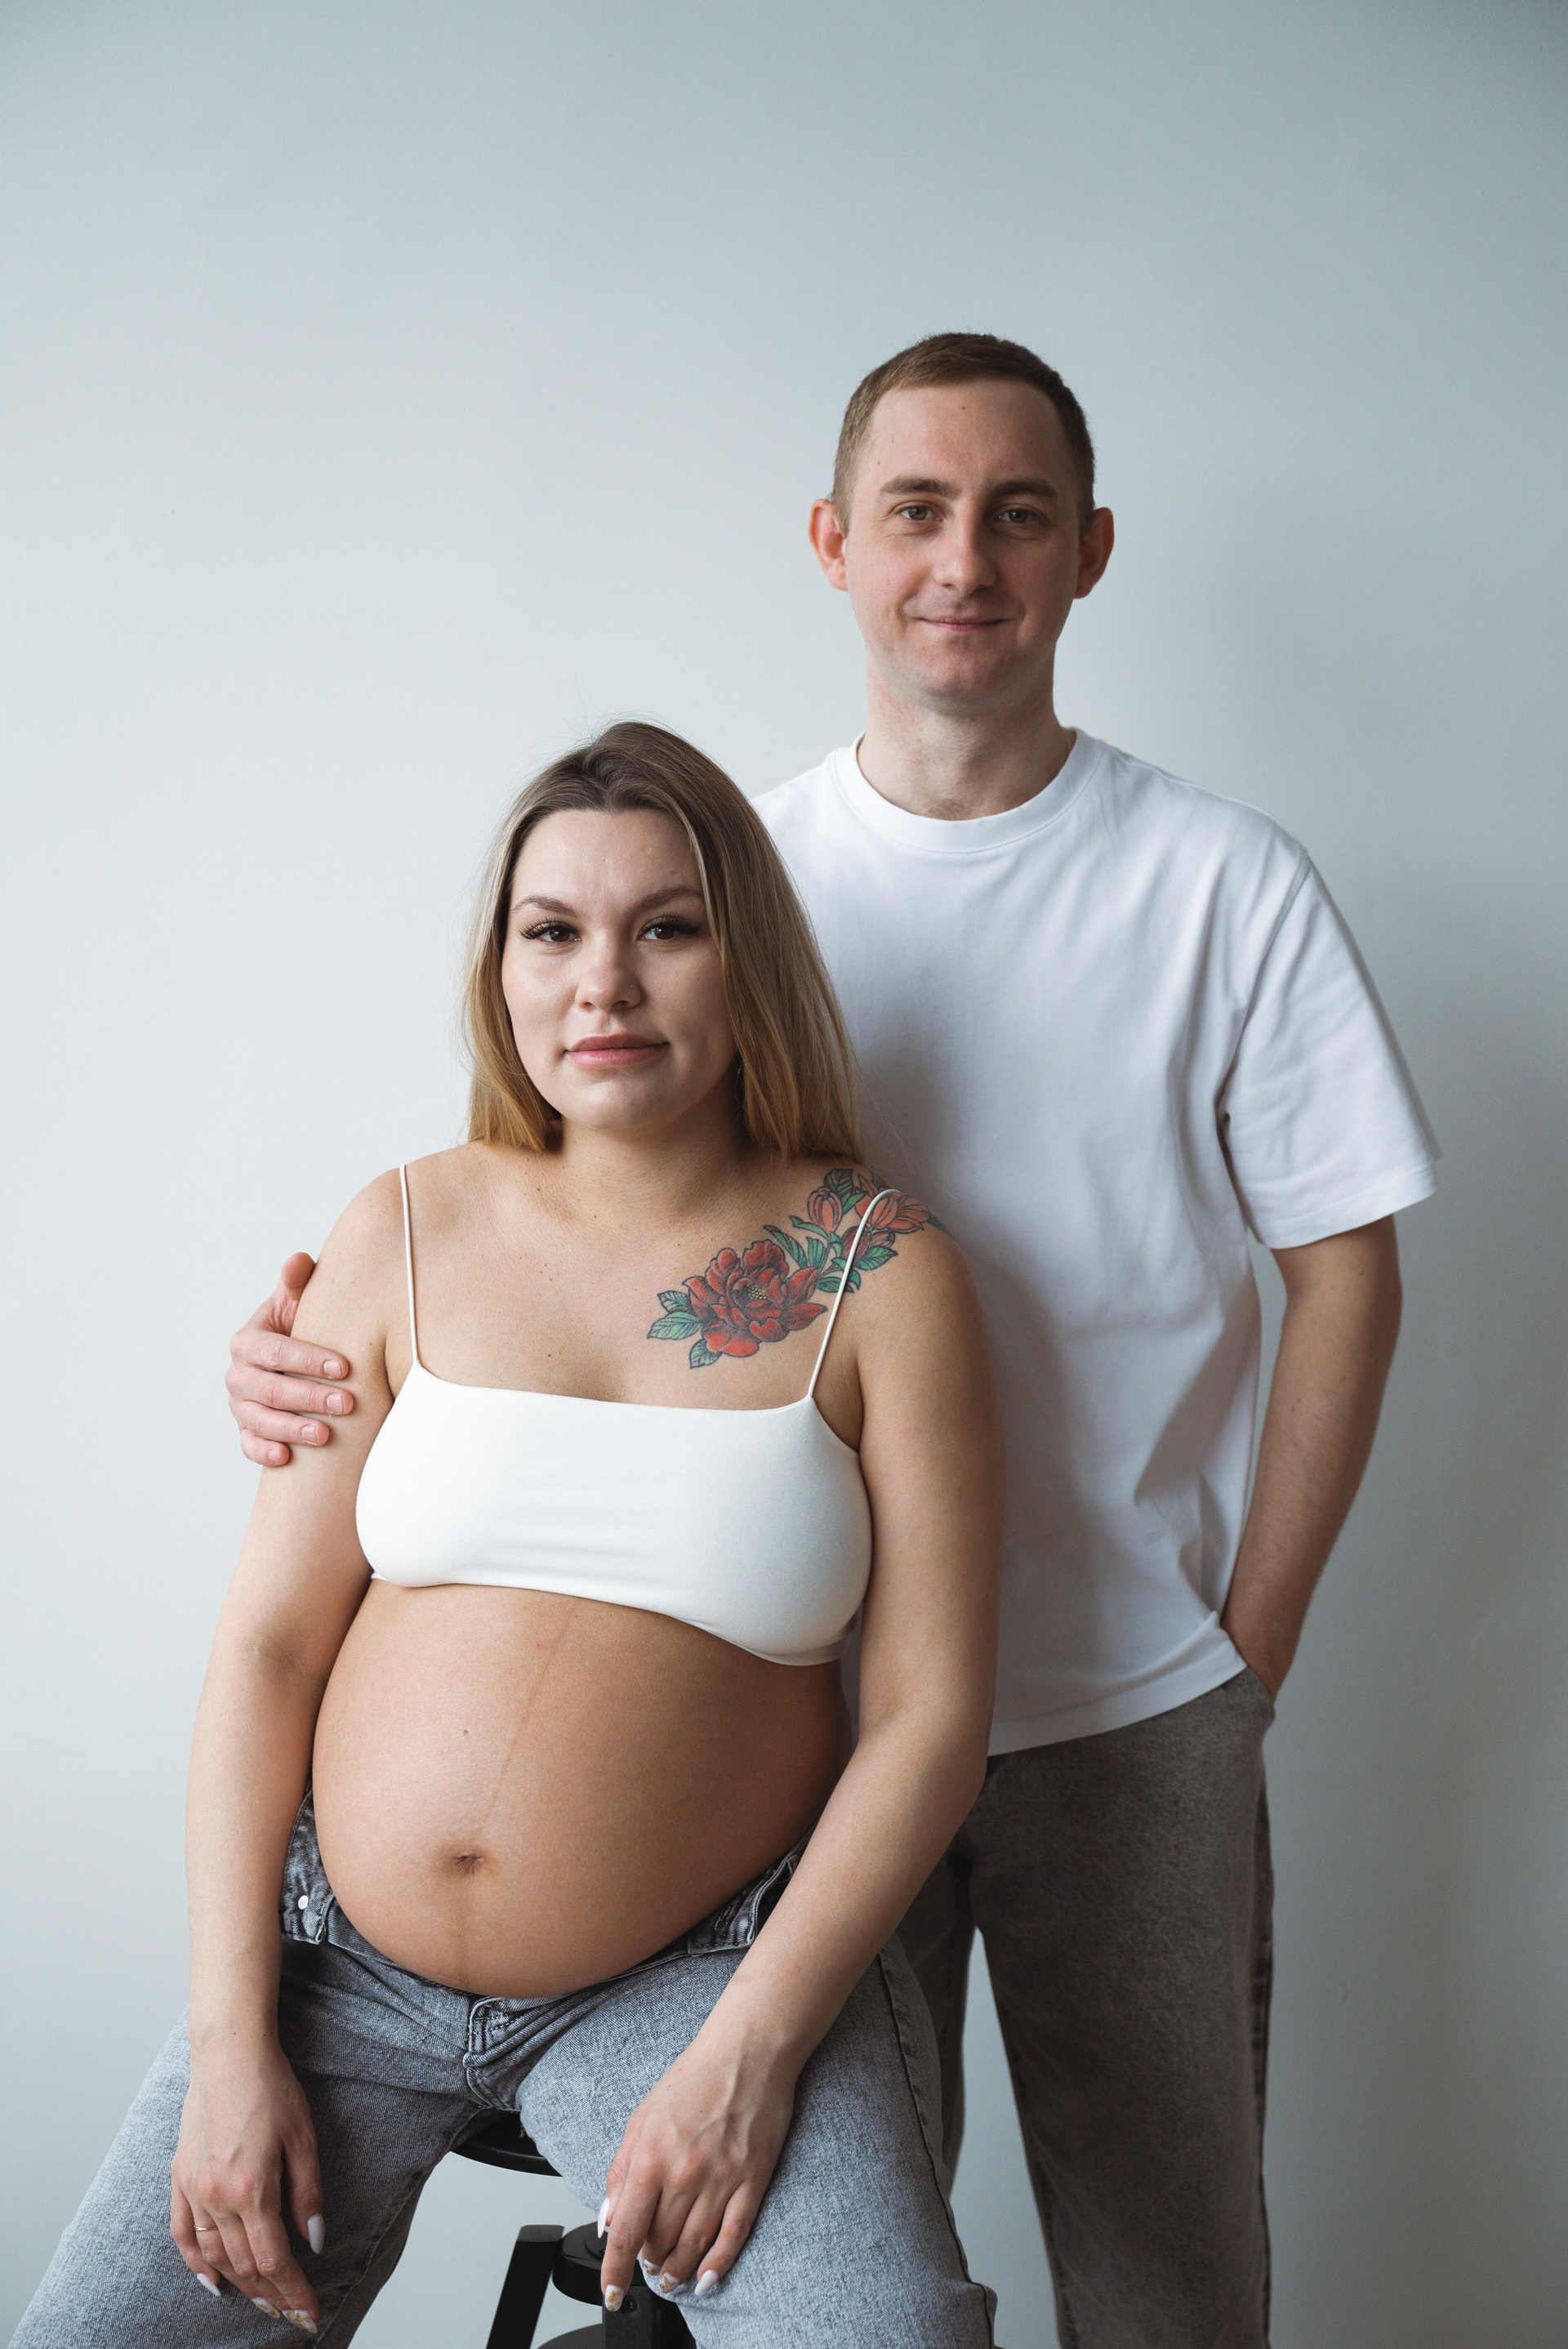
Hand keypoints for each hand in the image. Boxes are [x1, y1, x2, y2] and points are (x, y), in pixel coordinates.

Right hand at [171, 2038, 324, 2330]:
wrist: (229, 2053)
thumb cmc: (272, 2087)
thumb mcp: (304, 2138)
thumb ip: (308, 2193)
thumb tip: (314, 2242)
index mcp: (253, 2188)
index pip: (274, 2259)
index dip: (294, 2291)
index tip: (310, 2312)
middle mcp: (218, 2196)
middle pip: (245, 2263)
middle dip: (271, 2294)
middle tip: (292, 2313)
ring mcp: (194, 2188)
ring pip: (215, 2254)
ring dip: (239, 2283)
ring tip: (261, 2301)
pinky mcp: (180, 2176)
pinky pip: (183, 2232)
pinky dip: (195, 2262)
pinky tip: (211, 2280)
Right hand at [227, 1255, 352, 1466]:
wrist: (291, 1364)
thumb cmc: (300, 1329)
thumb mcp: (297, 1304)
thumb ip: (297, 1283)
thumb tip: (299, 1260)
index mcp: (247, 1341)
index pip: (276, 1352)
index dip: (308, 1359)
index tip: (344, 1367)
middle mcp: (238, 1374)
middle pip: (269, 1389)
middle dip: (308, 1397)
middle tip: (346, 1405)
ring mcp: (240, 1406)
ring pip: (259, 1420)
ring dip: (291, 1428)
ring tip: (325, 1435)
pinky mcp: (246, 1431)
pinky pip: (248, 1446)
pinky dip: (264, 1452)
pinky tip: (287, 1458)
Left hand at [598, 2025, 797, 2309]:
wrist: (748, 2053)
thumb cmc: (694, 2078)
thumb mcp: (641, 2117)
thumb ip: (620, 2170)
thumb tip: (608, 2216)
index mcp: (651, 2157)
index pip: (626, 2232)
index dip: (614, 2270)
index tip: (610, 2292)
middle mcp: (685, 2175)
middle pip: (659, 2243)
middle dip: (647, 2261)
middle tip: (645, 2262)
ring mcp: (722, 2181)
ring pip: (693, 2247)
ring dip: (677, 2270)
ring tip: (669, 2276)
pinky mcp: (752, 2182)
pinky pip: (733, 2237)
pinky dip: (718, 2265)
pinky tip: (706, 2278)